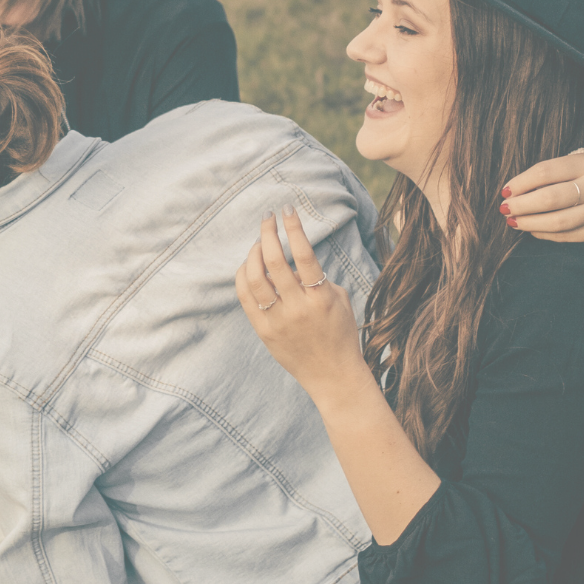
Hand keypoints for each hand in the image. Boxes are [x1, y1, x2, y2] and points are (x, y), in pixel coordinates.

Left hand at [236, 208, 368, 403]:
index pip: (304, 254)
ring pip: (254, 278)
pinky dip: (243, 276)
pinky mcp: (264, 331)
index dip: (294, 228)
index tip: (288, 209)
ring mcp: (279, 321)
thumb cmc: (340, 332)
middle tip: (268, 218)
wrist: (332, 374)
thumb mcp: (339, 300)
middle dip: (268, 233)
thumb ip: (318, 278)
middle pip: (274, 261)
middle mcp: (298, 308)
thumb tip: (292, 258)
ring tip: (258, 242)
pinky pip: (245, 297)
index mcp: (321, 298)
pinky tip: (248, 265)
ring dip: (253, 253)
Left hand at [500, 152, 583, 243]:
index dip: (520, 183)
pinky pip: (568, 236)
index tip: (504, 191)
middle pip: (550, 199)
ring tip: (513, 221)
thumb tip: (513, 192)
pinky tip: (533, 229)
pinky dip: (545, 234)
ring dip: (529, 223)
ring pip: (558, 222)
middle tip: (504, 209)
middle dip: (521, 206)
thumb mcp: (577, 163)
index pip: (545, 172)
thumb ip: (549, 175)